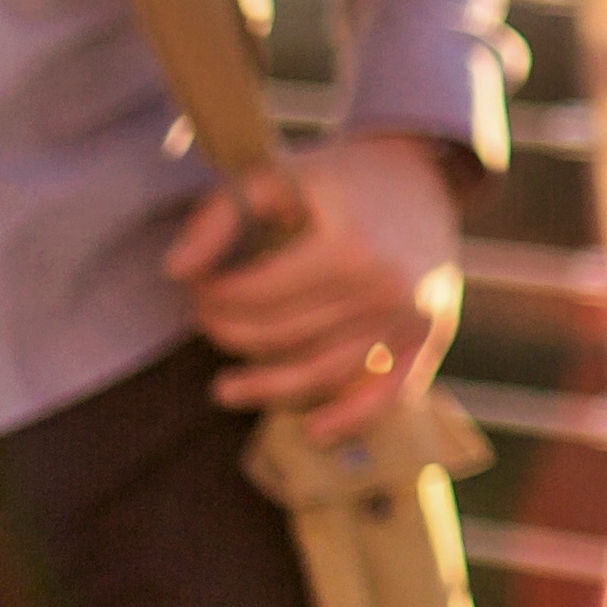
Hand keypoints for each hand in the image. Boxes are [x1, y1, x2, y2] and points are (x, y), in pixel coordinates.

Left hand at [167, 134, 466, 442]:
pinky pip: (390, 394)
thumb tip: (175, 272)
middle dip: (229, 333)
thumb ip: (219, 217)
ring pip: (321, 374)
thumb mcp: (276, 176)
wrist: (424, 175)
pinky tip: (314, 431)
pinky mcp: (431, 335)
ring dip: (265, 387)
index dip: (211, 297)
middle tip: (205, 320)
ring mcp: (413, 317)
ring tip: (224, 388)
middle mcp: (388, 288)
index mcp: (351, 247)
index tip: (194, 289)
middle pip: (281, 339)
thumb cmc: (340, 177)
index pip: (255, 297)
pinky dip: (351, 419)